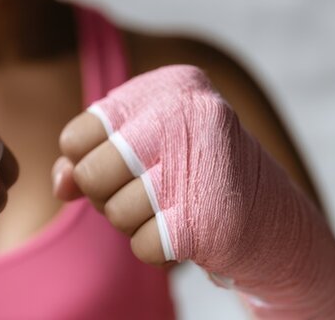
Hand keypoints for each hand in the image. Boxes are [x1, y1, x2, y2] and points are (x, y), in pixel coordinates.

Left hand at [52, 65, 334, 317]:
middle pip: (93, 173)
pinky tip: (185, 231)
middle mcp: (187, 114)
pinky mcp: (205, 217)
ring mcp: (198, 164)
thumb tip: (61, 184)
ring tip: (172, 209)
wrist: (273, 218)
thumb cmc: (192, 174)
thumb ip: (91, 157)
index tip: (124, 165)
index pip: (81, 133)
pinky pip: (142, 245)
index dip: (88, 162)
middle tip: (146, 194)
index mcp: (170, 85)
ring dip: (135, 223)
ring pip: (115, 213)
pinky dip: (157, 248)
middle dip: (107, 196)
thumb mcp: (143, 148)